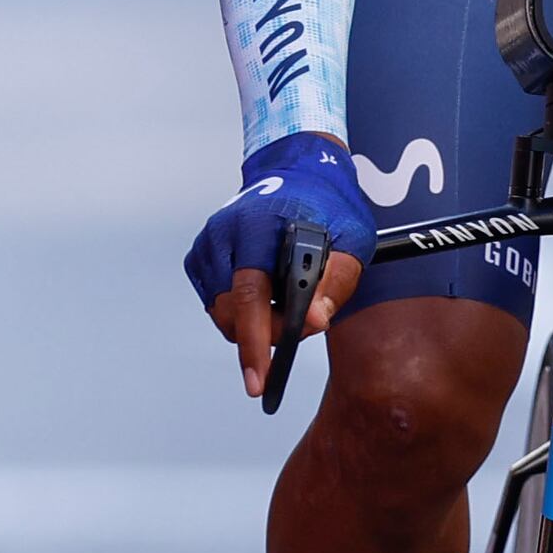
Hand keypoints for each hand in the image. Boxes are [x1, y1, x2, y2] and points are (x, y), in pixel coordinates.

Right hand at [189, 135, 375, 400]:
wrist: (298, 172)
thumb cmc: (327, 208)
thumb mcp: (352, 240)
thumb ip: (335, 283)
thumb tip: (313, 321)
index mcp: (261, 225)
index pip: (251, 296)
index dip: (255, 342)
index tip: (260, 380)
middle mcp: (226, 232)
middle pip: (233, 312)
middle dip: (264, 334)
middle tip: (296, 325)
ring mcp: (209, 243)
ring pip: (223, 313)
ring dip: (254, 322)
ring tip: (286, 299)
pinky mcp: (200, 255)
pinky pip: (217, 303)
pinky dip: (241, 310)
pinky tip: (265, 292)